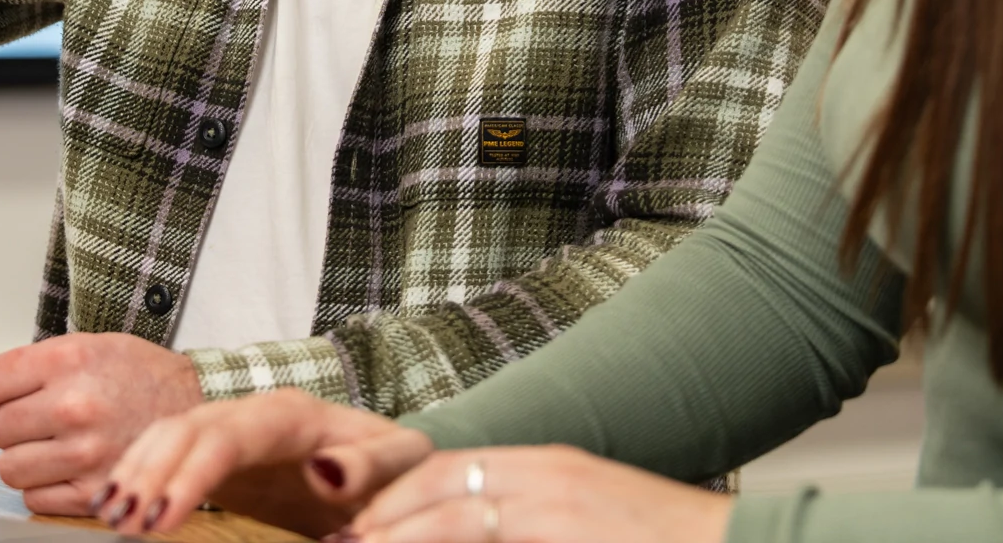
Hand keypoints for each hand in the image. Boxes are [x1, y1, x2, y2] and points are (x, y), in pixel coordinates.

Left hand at [0, 333, 203, 515]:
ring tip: (55, 445)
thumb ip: (40, 363)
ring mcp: (84, 453)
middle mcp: (74, 406)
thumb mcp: (93, 346)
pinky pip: (34, 499)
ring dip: (27, 459)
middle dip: (15, 425)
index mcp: (70, 361)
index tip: (12, 393)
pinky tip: (68, 468)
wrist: (196, 407)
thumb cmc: (141, 376)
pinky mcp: (93, 492)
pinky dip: (45, 487)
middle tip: (44, 419)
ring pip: (10, 468)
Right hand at [102, 387, 428, 537]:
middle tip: (120, 523)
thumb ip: (371, 464)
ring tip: (108, 516)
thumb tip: (325, 471)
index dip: (189, 475)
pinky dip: (138, 473)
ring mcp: (235, 431)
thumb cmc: (398, 468)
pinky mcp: (224, 455)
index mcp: (294, 415)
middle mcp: (255, 414)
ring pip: (169, 436)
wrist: (392, 472)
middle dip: (149, 474)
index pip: (227, 438)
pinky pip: (169, 452)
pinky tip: (112, 503)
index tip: (160, 519)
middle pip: (186, 430)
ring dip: (135, 472)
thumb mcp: (401, 463)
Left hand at [346, 446, 730, 542]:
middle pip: (439, 482)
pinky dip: (439, 542)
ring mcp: (556, 502)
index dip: (398, 497)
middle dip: (384, 517)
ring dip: (399, 537)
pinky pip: (484, 535)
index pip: (451, 467)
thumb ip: (531, 525)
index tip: (357, 526)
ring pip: (452, 515)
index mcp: (547, 468)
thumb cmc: (661, 542)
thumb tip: (489, 530)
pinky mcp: (566, 524)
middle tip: (341, 542)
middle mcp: (545, 474)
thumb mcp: (584, 523)